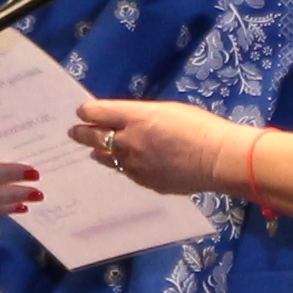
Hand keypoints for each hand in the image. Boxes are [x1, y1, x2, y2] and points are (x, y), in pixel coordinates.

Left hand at [69, 95, 239, 195]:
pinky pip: (125, 172)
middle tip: (74, 132)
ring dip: (99, 152)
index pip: (97, 112)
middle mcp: (129, 141)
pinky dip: (121, 166)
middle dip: (81, 133)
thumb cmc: (200, 127)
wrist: (218, 159)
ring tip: (94, 151)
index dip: (87, 112)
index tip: (83, 112)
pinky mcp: (144, 182)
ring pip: (106, 158)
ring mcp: (135, 165)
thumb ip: (142, 115)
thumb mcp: (168, 110)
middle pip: (94, 136)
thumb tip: (125, 121)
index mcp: (136, 117)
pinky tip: (122, 164)